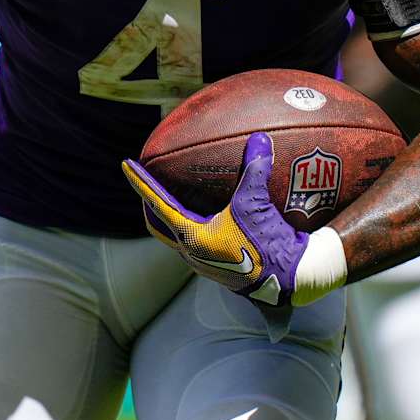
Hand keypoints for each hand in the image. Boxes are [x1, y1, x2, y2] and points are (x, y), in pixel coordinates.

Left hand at [121, 132, 307, 307]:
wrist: (294, 282)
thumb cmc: (270, 244)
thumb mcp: (257, 204)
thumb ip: (254, 170)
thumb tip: (259, 138)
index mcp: (192, 237)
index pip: (156, 204)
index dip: (140, 182)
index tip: (125, 164)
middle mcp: (191, 254)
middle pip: (159, 223)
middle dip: (149, 202)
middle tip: (145, 182)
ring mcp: (204, 265)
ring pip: (177, 236)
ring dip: (170, 217)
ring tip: (172, 197)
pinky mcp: (220, 269)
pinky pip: (195, 243)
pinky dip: (191, 226)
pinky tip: (205, 217)